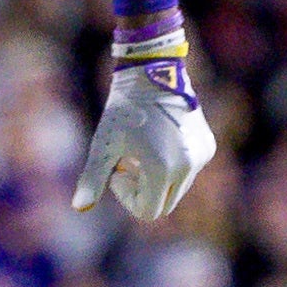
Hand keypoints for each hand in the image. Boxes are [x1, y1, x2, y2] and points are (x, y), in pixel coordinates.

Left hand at [72, 57, 215, 220]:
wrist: (153, 74)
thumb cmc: (123, 110)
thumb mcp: (104, 145)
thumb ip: (92, 178)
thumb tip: (78, 208)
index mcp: (163, 170)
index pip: (148, 211)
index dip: (127, 197)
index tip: (118, 169)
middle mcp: (188, 168)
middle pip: (164, 204)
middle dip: (143, 190)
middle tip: (128, 161)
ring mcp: (201, 158)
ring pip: (176, 189)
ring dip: (157, 178)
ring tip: (142, 149)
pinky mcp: (208, 147)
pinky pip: (188, 171)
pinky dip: (172, 166)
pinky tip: (158, 140)